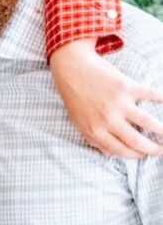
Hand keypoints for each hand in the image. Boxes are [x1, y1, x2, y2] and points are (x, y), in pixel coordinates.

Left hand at [50, 39, 162, 157]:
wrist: (71, 69)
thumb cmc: (74, 97)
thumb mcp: (78, 122)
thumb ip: (93, 139)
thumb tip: (110, 155)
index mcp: (94, 130)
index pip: (121, 150)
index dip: (135, 155)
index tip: (145, 155)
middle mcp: (107, 119)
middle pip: (136, 141)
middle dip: (153, 149)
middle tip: (162, 150)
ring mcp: (118, 103)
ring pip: (148, 122)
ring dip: (162, 130)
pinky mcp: (126, 87)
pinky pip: (150, 95)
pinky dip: (162, 99)